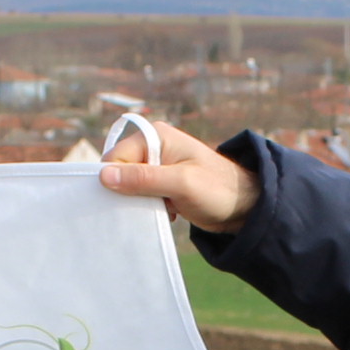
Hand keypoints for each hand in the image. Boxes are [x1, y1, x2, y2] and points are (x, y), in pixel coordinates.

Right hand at [99, 121, 259, 232]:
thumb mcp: (180, 184)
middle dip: (128, 193)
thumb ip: (143, 179)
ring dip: (140, 202)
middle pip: (119, 172)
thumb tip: (104, 176)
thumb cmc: (218, 189)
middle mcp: (153, 148)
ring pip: (129, 187)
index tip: (130, 200)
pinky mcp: (162, 184)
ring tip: (163, 209)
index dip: (116, 181)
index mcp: (154, 137)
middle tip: (149, 207)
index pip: (115, 158)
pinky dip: (149, 207)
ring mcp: (157, 166)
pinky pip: (141, 196)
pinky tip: (168, 213)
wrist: (245, 206)